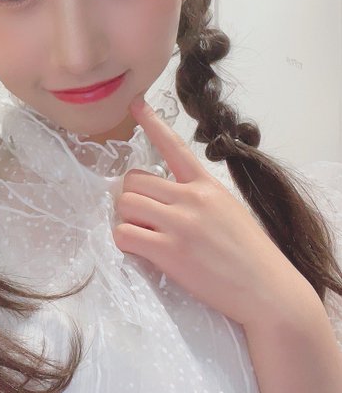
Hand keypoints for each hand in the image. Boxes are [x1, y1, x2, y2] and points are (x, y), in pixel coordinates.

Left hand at [112, 95, 309, 328]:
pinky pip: (124, 234)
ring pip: (125, 204)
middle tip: (142, 217)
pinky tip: (141, 250)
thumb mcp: (229, 210)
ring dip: (126, 220)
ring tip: (143, 235)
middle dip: (131, 198)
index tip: (134, 102)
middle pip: (134, 181)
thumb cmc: (251, 254)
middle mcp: (191, 198)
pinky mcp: (169, 251)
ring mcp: (179, 223)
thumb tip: (165, 199)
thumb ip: (198, 198)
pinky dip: (125, 241)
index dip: (150, 122)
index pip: (173, 146)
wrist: (267, 290)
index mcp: (207, 184)